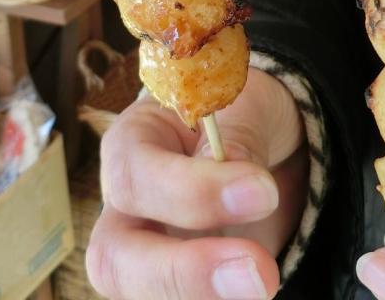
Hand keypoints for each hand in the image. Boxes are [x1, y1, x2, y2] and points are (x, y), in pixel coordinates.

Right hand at [87, 67, 308, 299]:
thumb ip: (239, 134)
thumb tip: (235, 171)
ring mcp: (148, 254)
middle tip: (258, 275)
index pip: (135, 177)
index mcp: (131, 144)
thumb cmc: (244, 115)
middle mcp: (126, 208)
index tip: (262, 192)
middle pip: (113, 257)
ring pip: (143, 296)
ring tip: (264, 283)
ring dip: (202, 296)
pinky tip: (254, 292)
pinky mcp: (179, 284)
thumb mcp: (248, 104)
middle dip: (183, 273)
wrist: (271, 148)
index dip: (192, 192)